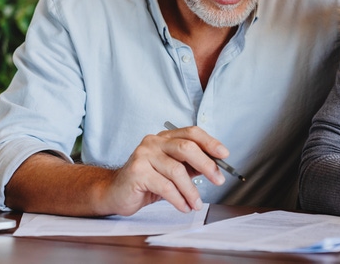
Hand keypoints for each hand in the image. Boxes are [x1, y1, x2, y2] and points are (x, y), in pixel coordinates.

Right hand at [103, 125, 229, 215]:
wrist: (115, 193)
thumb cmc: (146, 181)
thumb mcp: (172, 171)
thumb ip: (190, 166)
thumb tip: (216, 167)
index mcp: (164, 138)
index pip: (191, 133)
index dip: (210, 142)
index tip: (224, 154)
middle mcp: (153, 142)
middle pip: (186, 148)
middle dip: (206, 165)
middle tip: (218, 180)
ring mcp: (143, 155)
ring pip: (177, 171)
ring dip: (191, 191)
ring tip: (196, 204)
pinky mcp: (137, 172)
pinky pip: (165, 187)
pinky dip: (178, 199)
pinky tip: (184, 207)